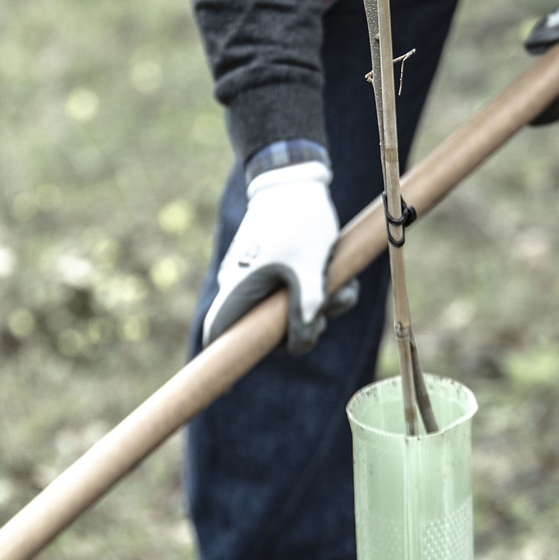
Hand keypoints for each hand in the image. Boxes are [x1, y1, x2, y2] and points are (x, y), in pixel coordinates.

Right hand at [203, 160, 349, 353]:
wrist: (296, 178)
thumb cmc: (299, 220)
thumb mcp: (309, 266)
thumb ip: (308, 307)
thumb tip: (302, 341)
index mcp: (240, 288)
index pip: (218, 333)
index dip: (222, 359)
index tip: (232, 381)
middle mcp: (243, 286)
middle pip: (265, 331)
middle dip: (301, 327)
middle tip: (327, 309)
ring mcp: (259, 278)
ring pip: (286, 312)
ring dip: (318, 307)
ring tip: (340, 287)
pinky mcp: (276, 270)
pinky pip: (296, 294)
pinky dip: (318, 292)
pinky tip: (338, 276)